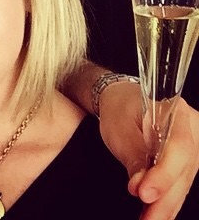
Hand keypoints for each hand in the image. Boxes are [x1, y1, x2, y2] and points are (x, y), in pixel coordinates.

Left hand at [98, 81, 198, 218]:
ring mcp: (194, 146)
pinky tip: (156, 215)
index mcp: (175, 110)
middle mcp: (191, 128)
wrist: (122, 101)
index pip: (178, 147)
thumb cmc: (120, 109)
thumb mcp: (118, 129)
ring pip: (184, 182)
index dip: (164, 175)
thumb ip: (132, 156)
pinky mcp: (188, 162)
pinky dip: (167, 201)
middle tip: (148, 219)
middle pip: (184, 169)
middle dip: (164, 199)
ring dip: (166, 206)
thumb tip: (140, 188)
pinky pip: (180, 183)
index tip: (145, 194)